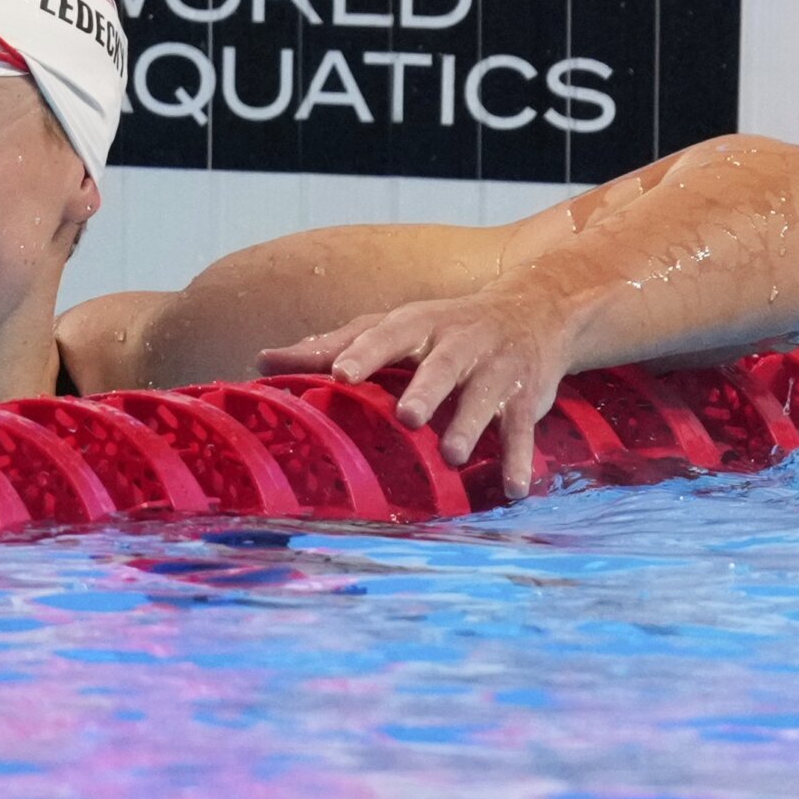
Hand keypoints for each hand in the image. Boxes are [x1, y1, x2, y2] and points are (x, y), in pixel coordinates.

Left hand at [258, 287, 572, 498]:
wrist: (537, 308)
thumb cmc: (443, 326)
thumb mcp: (391, 326)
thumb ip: (330, 346)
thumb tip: (261, 360)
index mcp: (417, 324)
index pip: (387, 335)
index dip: (364, 353)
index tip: (340, 373)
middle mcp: (459, 343)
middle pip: (442, 365)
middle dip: (426, 389)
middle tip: (408, 416)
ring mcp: (496, 370)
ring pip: (484, 398)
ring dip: (470, 426)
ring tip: (453, 455)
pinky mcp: (527, 398)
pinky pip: (524, 431)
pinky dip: (521, 460)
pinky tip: (514, 490)